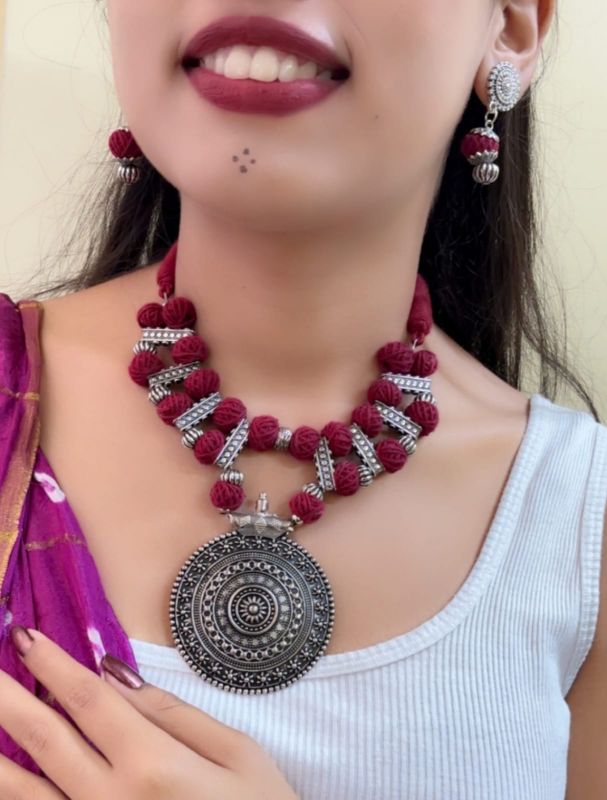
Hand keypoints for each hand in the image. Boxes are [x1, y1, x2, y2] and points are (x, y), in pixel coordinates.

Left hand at [0, 626, 298, 798]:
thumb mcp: (237, 752)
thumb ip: (174, 713)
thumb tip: (116, 674)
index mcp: (153, 764)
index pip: (88, 701)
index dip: (53, 666)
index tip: (24, 635)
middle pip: (45, 739)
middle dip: (8, 697)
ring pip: (25, 792)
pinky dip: (18, 796)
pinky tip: (6, 775)